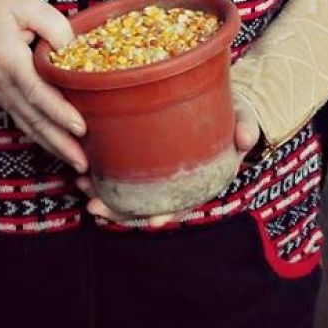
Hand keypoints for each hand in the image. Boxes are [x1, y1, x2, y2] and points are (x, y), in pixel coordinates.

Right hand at [0, 0, 87, 172]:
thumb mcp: (26, 3)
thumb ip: (53, 25)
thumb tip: (73, 50)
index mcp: (7, 57)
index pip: (35, 90)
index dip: (58, 111)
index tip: (80, 127)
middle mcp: (1, 81)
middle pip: (33, 117)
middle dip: (60, 142)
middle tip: (85, 163)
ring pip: (27, 124)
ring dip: (52, 146)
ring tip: (78, 163)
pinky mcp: (1, 94)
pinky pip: (22, 119)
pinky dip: (40, 136)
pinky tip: (58, 147)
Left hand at [76, 96, 262, 225]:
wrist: (227, 104)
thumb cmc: (236, 115)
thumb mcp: (245, 118)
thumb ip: (246, 127)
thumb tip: (247, 138)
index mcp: (202, 179)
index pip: (183, 203)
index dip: (168, 214)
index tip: (152, 223)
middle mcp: (178, 181)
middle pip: (148, 204)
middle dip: (120, 209)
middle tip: (94, 207)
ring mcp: (162, 171)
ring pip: (131, 191)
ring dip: (105, 192)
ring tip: (81, 186)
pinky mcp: (149, 155)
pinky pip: (126, 169)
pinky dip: (107, 171)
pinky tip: (85, 167)